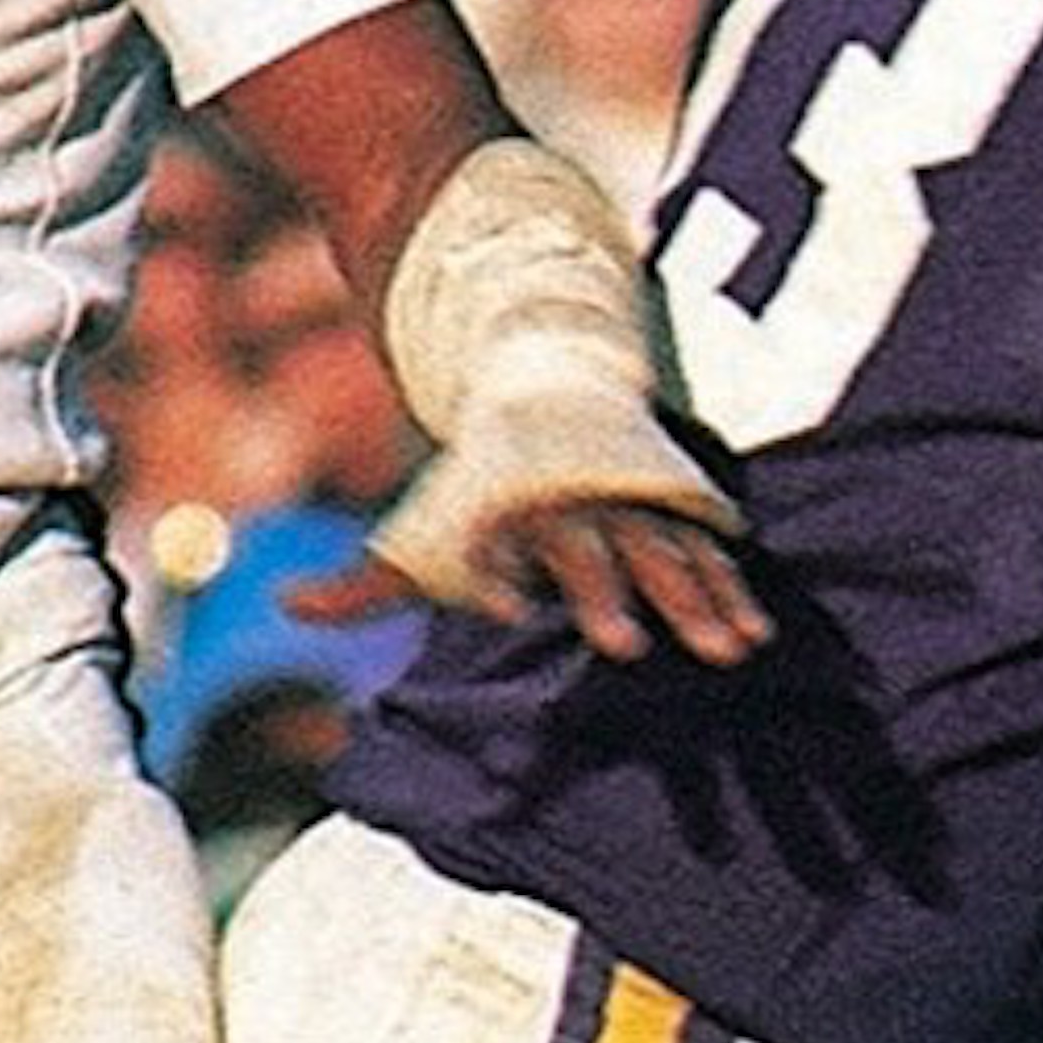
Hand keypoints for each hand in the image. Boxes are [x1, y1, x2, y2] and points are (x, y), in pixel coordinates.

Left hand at [341, 411, 768, 659]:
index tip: (504, 611)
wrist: (551, 390)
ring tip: (728, 651)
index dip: (504, 578)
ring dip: (697, 602)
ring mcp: (634, 507)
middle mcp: (577, 504)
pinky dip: (732, 590)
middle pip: (596, 553)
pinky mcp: (675, 515)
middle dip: (612, 595)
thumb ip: (366, 580)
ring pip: (667, 554)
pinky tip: (757, 636)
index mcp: (513, 508)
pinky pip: (708, 555)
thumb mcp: (421, 528)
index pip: (506, 549)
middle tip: (626, 647)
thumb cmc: (480, 489)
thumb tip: (285, 604)